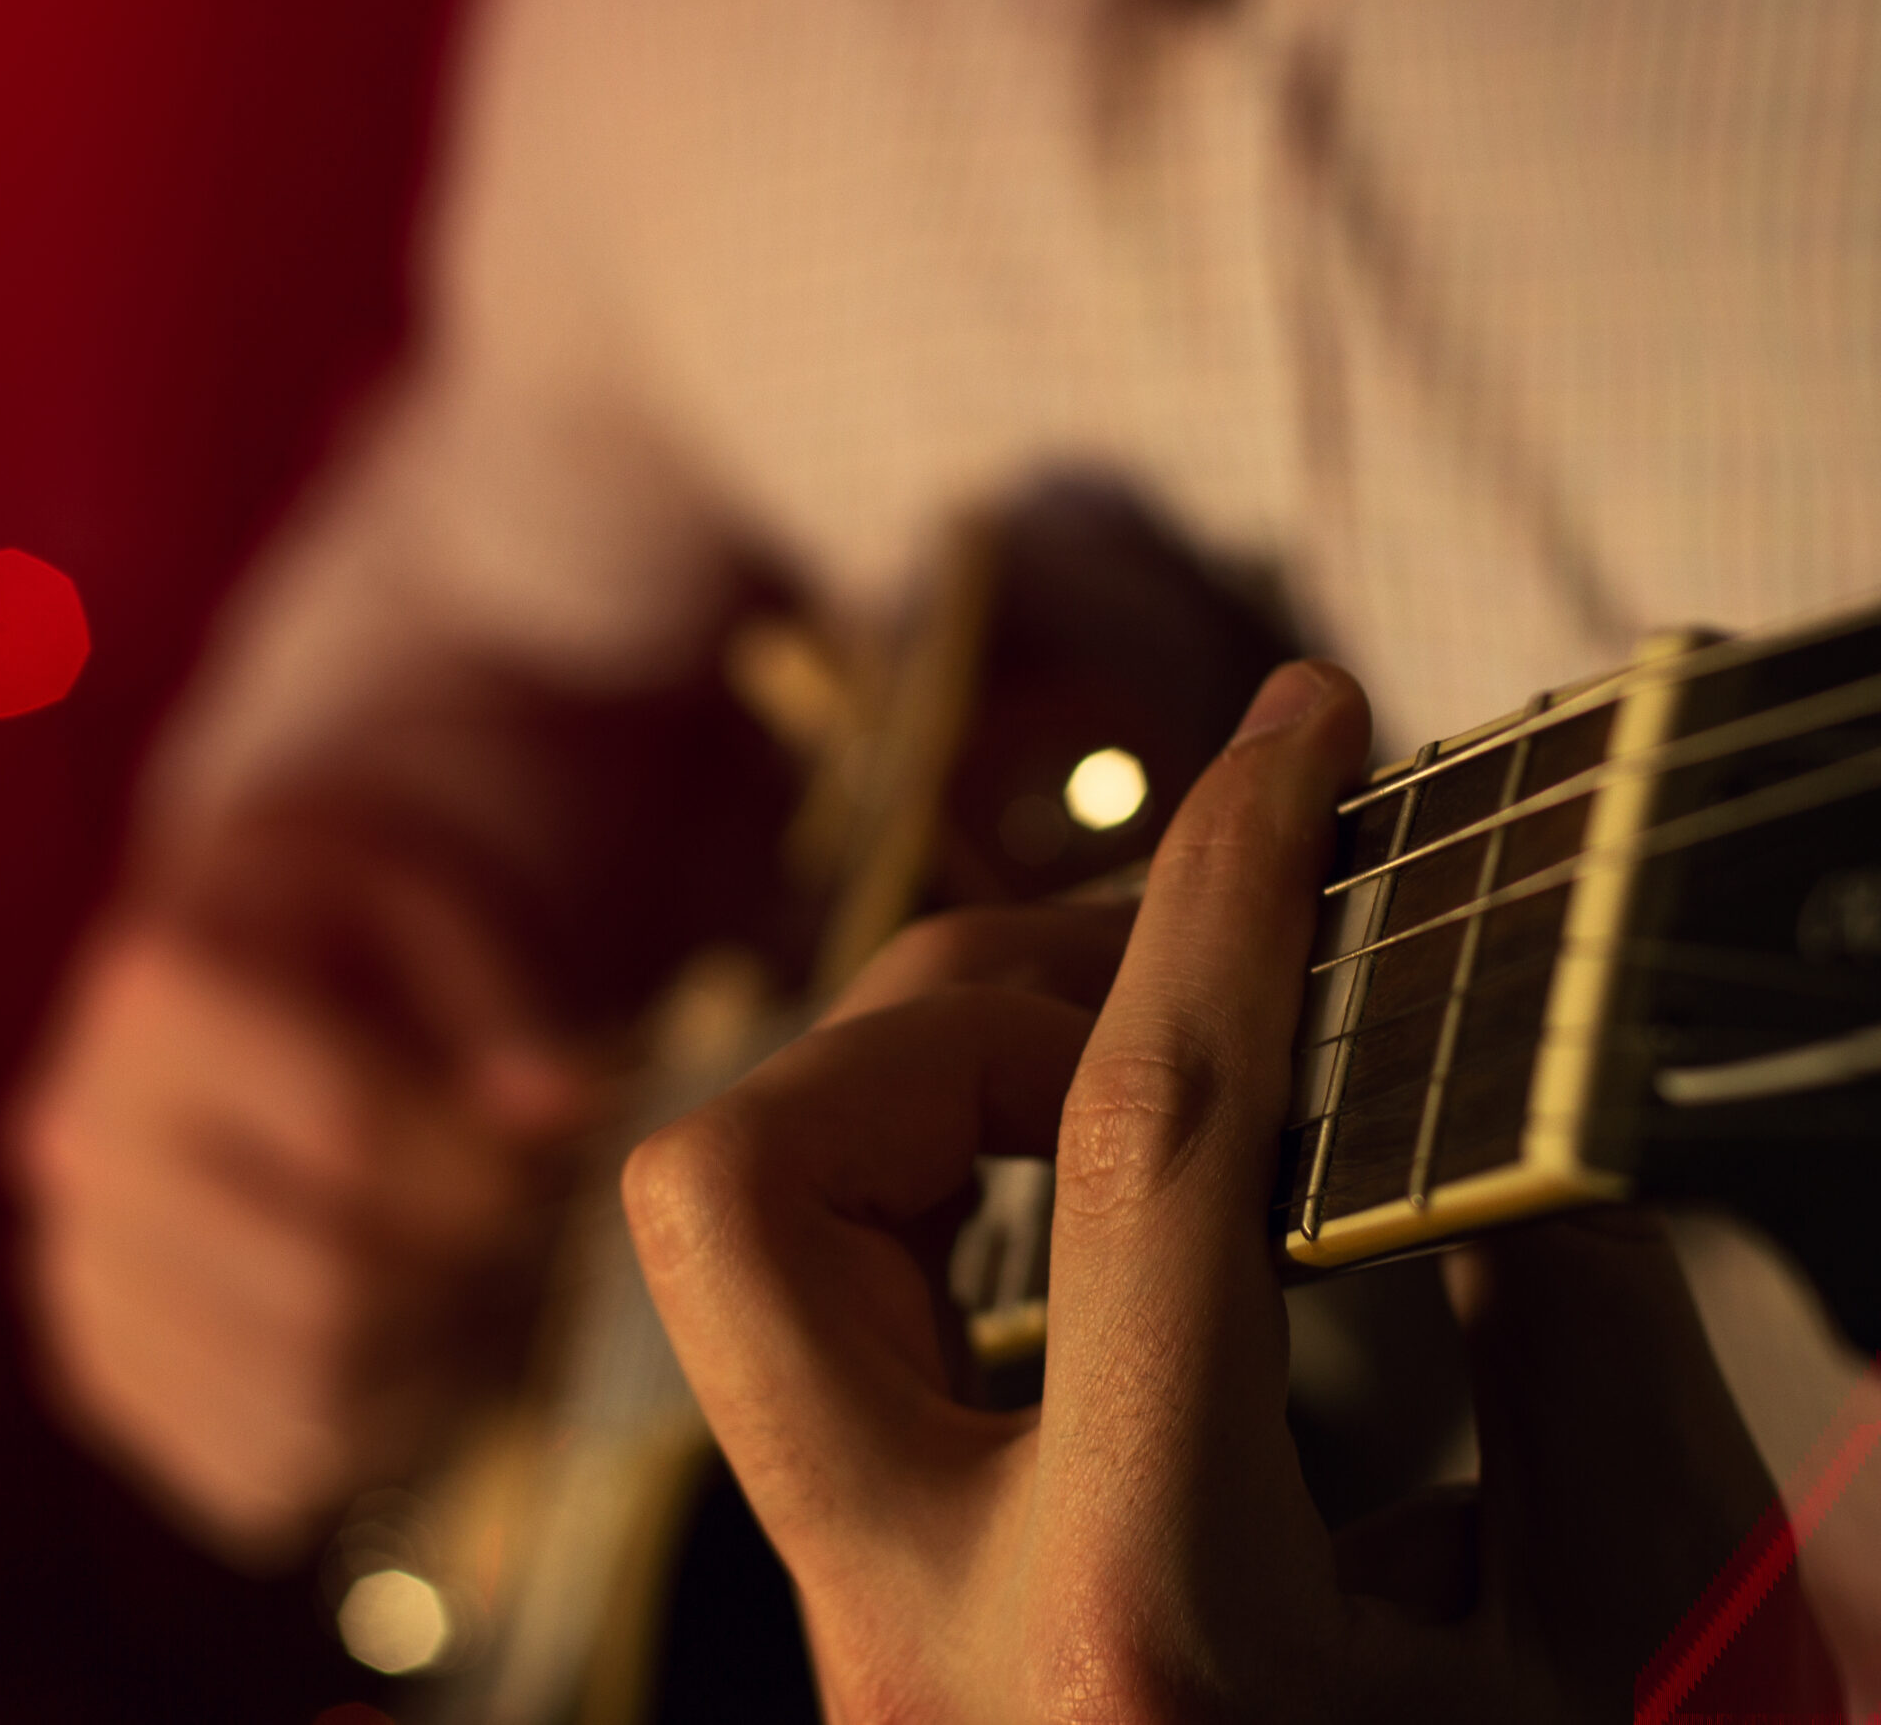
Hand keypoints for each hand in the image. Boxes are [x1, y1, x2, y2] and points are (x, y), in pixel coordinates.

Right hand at [13, 828, 600, 1567]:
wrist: (249, 957)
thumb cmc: (361, 928)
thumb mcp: (443, 901)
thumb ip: (507, 996)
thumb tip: (549, 1107)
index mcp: (156, 988)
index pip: (344, 1128)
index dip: (481, 1169)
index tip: (540, 1158)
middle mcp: (78, 1135)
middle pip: (320, 1290)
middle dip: (465, 1282)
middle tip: (522, 1241)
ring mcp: (73, 1268)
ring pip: (295, 1402)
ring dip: (431, 1372)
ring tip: (474, 1292)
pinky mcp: (96, 1372)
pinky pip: (254, 1476)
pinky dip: (366, 1440)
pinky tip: (404, 1351)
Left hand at [626, 661, 1835, 1720]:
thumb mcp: (1630, 1665)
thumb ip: (1580, 1378)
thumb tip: (1489, 1143)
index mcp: (1141, 1619)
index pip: (1141, 1142)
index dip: (1231, 887)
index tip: (1302, 726)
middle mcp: (915, 1616)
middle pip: (751, 1180)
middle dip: (939, 1002)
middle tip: (1154, 975)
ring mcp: (851, 1631)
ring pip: (727, 1248)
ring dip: (907, 1096)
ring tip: (1117, 1078)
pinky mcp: (858, 1625)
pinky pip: (814, 1331)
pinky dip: (935, 1211)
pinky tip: (1093, 1226)